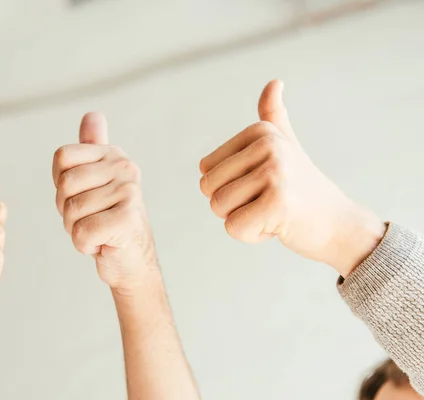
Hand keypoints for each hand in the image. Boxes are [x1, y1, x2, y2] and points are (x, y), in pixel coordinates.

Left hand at [53, 113, 157, 293]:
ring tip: (98, 231)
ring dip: (76, 230)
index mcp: (113, 155)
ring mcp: (129, 192)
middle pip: (64, 185)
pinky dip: (84, 245)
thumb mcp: (97, 182)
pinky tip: (103, 244)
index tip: (82, 196)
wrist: (132, 260)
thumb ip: (92, 149)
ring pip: (71, 211)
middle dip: (67, 211)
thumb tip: (93, 114)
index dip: (61, 184)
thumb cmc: (108, 221)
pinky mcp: (127, 219)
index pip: (62, 157)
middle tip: (90, 219)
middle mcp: (125, 168)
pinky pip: (81, 232)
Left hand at [199, 80, 384, 275]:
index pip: (206, 169)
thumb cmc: (304, 188)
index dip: (227, 186)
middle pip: (209, 188)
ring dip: (242, 220)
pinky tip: (277, 226)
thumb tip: (274, 81)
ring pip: (219, 207)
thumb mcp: (287, 145)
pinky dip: (251, 235)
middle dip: (230, 206)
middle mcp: (268, 145)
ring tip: (272, 212)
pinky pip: (234, 227)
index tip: (261, 186)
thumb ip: (273, 116)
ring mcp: (275, 172)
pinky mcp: (278, 203)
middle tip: (265, 203)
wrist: (340, 224)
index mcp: (261, 131)